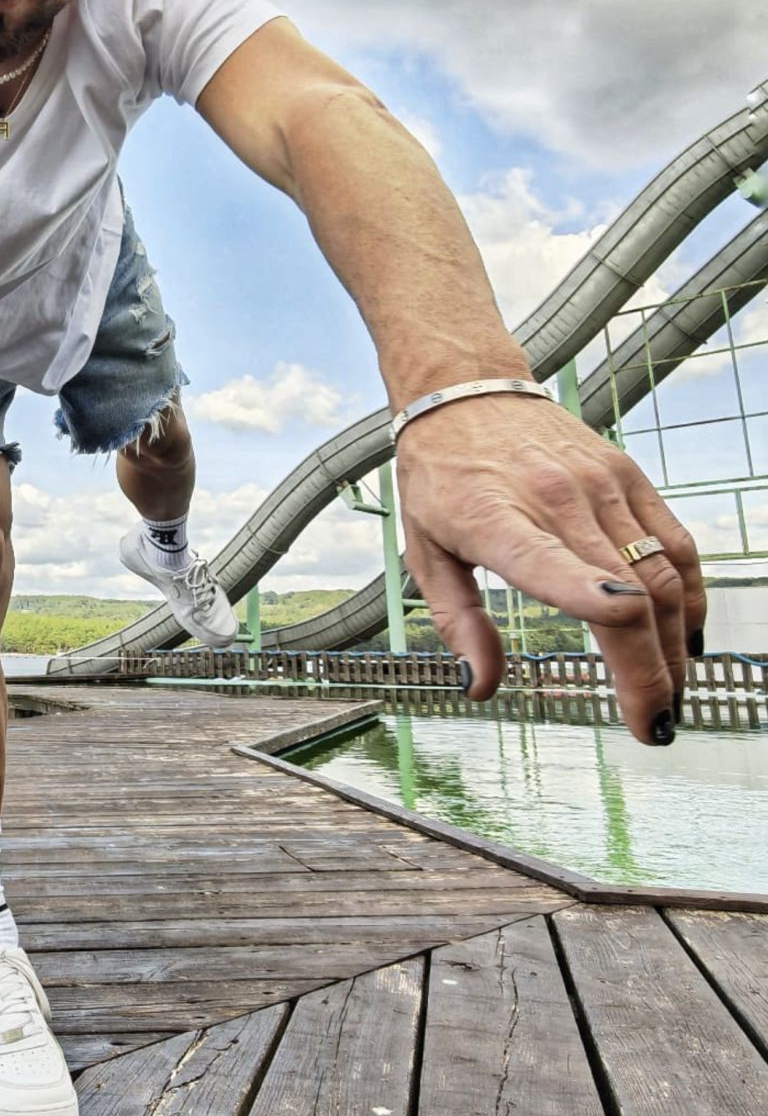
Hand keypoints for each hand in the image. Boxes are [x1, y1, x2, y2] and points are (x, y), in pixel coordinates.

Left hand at [394, 394, 703, 744]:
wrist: (465, 390)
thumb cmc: (439, 475)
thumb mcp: (424, 549)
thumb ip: (457, 622)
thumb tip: (481, 686)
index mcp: (494, 520)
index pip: (550, 561)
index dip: (594, 598)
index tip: (625, 636)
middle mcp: (554, 500)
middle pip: (627, 590)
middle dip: (649, 670)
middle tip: (654, 726)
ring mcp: (599, 485)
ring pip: (660, 575)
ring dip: (674, 645)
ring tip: (670, 695)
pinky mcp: (627, 475)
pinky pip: (675, 543)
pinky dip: (690, 595)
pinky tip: (685, 638)